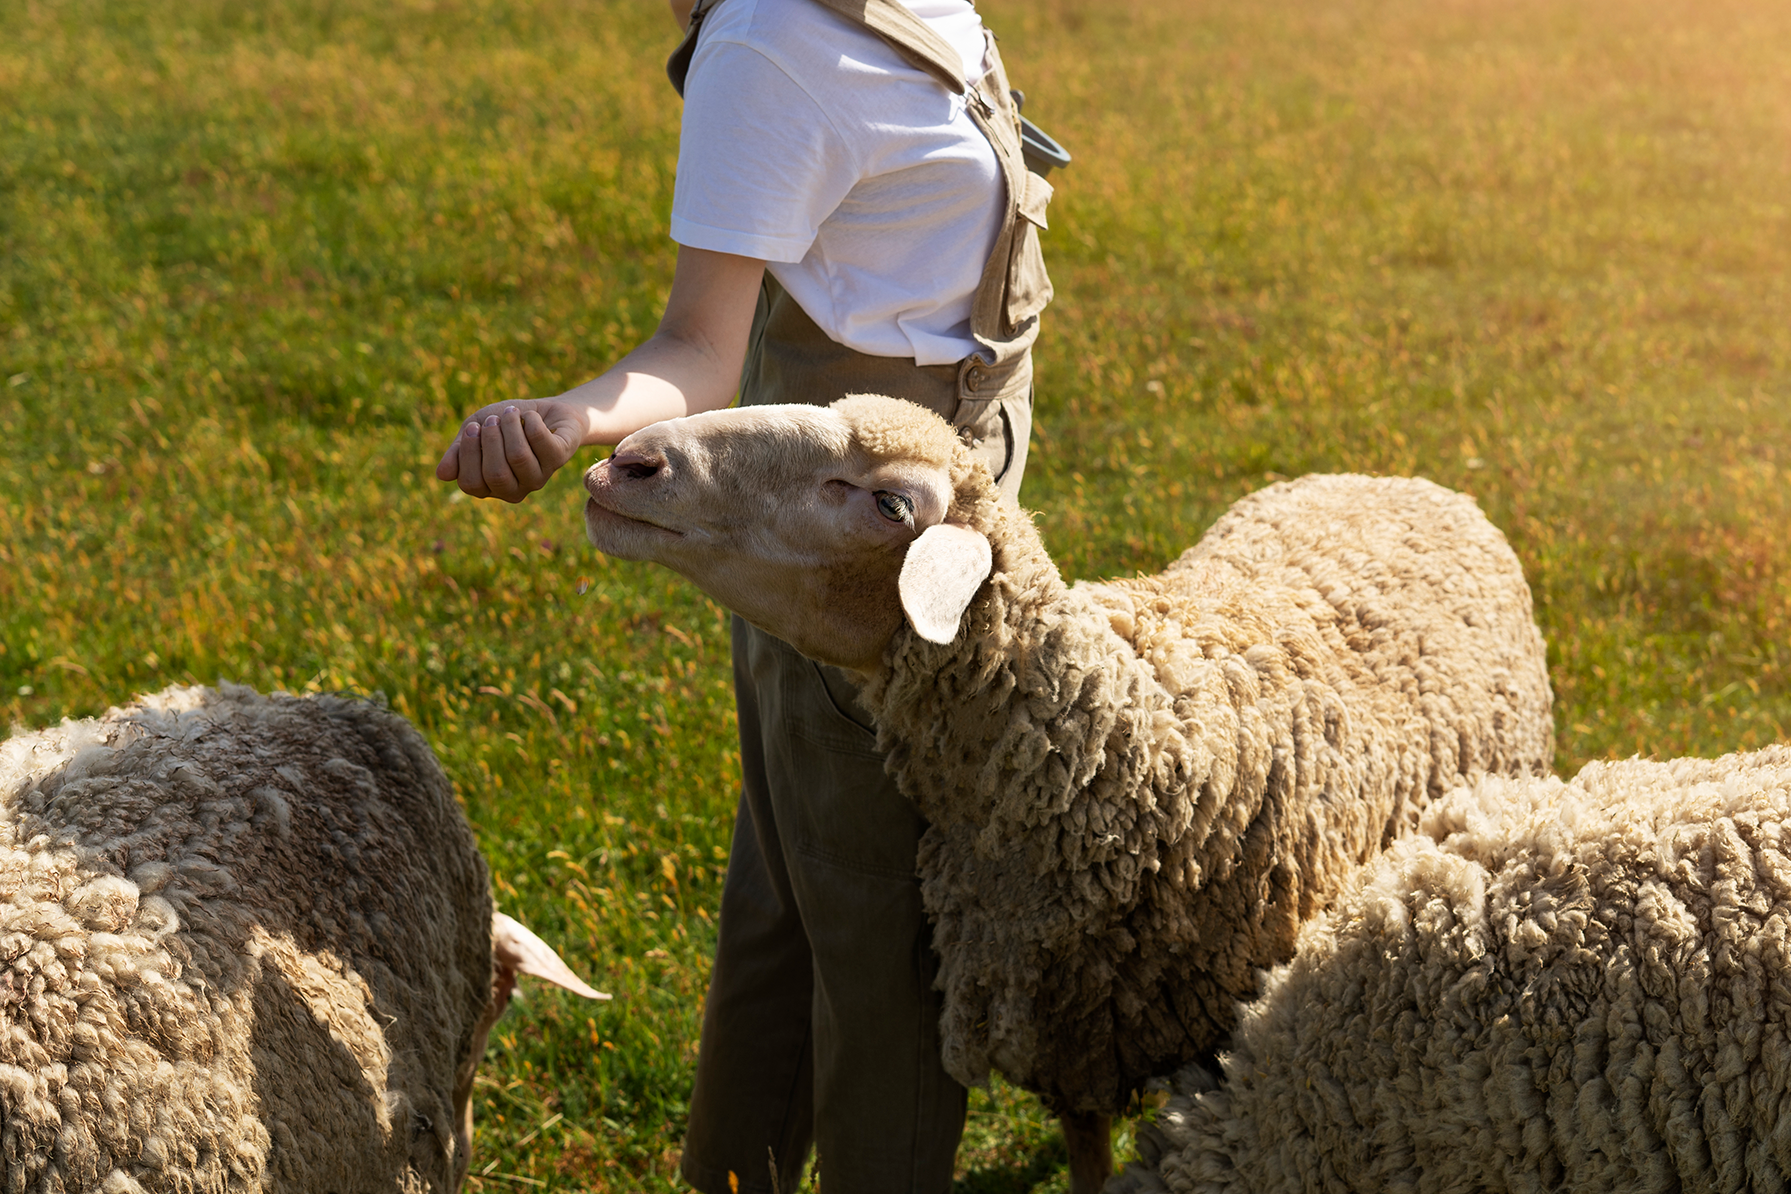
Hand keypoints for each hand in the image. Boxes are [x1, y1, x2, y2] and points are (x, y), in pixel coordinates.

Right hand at [435, 400, 586, 501]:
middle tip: (492, 419)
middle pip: (495, 474)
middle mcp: (514, 490)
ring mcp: (538, 478)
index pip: (471, 483)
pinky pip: (539, 439)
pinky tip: (531, 416)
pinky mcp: (559, 459)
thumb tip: (442, 475)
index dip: (468, 452)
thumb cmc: (504, 425)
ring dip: (510, 426)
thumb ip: (457, 452)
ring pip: (518, 457)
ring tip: (510, 412)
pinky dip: (530, 420)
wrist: (544, 411)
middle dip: (490, 439)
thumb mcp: (475, 432)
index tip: (473, 427)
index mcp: (490, 487)